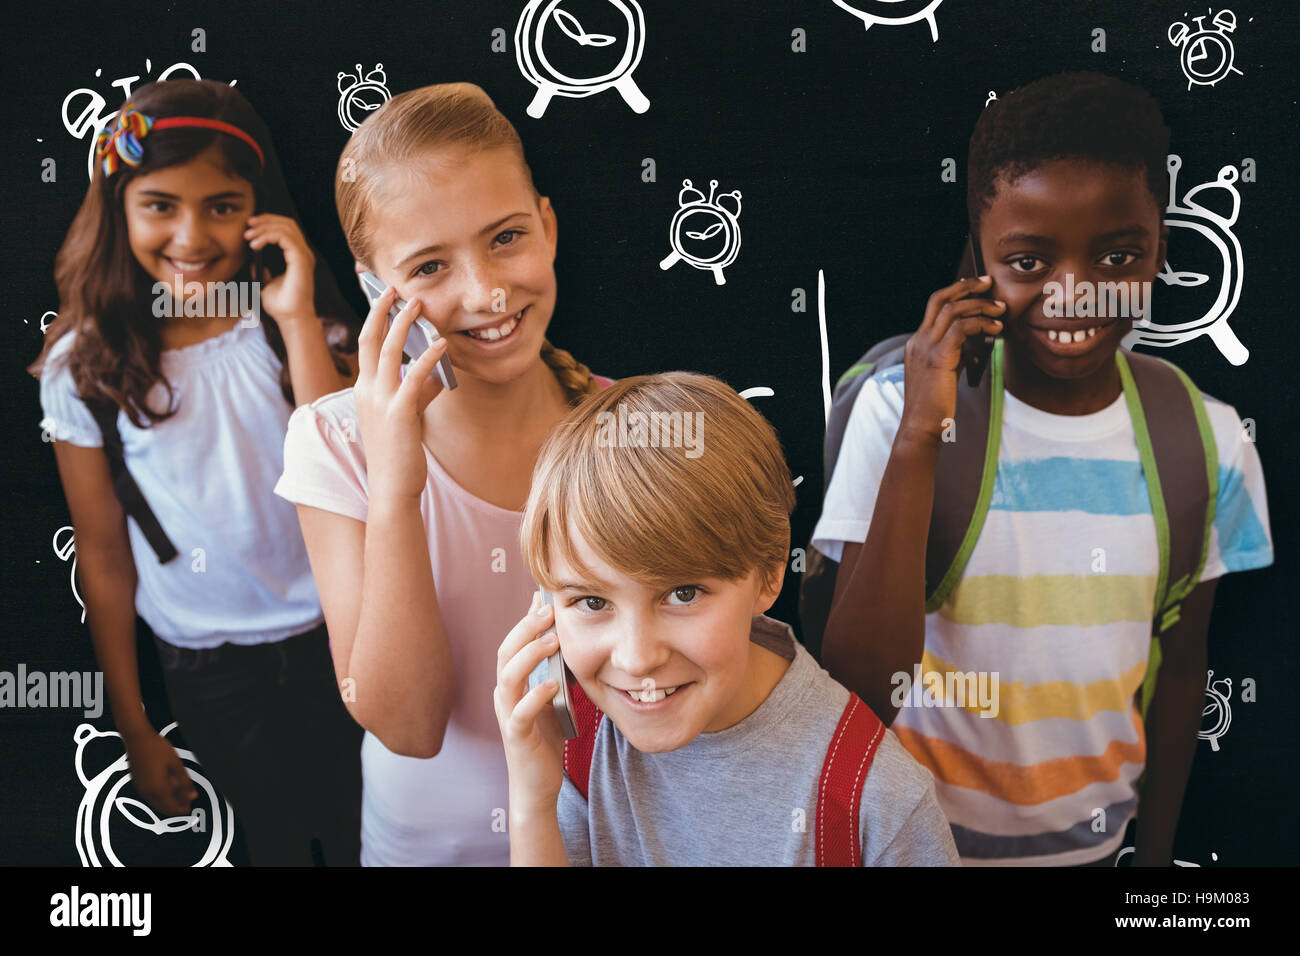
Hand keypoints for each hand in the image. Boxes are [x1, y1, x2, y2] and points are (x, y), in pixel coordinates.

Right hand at [123, 730, 197, 816]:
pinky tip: (167, 789)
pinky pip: (149, 796)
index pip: (171, 807)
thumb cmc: (156, 747)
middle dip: (175, 808)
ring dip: (167, 803)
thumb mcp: (176, 764)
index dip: (181, 809)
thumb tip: (192, 795)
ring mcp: (140, 787)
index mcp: (157, 788)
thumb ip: (185, 783)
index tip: (188, 808)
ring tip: (179, 795)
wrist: (138, 738)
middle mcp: (146, 791)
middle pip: (162, 808)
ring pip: (155, 803)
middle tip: (185, 803)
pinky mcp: (137, 783)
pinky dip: (159, 797)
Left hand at [245, 213, 316, 323]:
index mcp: (297, 257)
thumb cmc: (281, 305)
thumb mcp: (266, 284)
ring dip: (265, 228)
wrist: (290, 318)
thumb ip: (262, 270)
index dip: (269, 223)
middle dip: (266, 220)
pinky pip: (284, 238)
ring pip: (286, 228)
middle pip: (287, 224)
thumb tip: (253, 261)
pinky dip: (268, 236)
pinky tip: (255, 244)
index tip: (250, 226)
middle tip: (248, 224)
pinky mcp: (301, 260)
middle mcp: (303, 254)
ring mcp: (303, 256)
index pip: (287, 229)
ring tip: (248, 235)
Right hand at [353, 283, 448, 501]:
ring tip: (419, 304)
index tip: (384, 297)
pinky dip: (429, 358)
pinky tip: (443, 344)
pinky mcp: (399, 413)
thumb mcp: (407, 416)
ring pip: (390, 352)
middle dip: (382, 310)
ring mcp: (380, 401)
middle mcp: (366, 391)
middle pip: (370, 339)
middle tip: (396, 288)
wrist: (392, 487)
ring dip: (404, 324)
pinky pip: (414, 378)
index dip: (373, 318)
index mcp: (364, 389)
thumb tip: (436, 374)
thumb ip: (419, 392)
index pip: (366, 345)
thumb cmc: (400, 453)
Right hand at [494, 592, 565, 810]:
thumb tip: (558, 638)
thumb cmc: (543, 738)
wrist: (536, 783)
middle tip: (549, 611)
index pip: (512, 643)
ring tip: (552, 641)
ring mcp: (507, 715)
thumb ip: (549, 669)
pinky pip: (520, 713)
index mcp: (510, 684)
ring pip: (508, 677)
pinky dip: (534, 696)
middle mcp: (504, 696)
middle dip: (526, 629)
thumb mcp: (547, 696)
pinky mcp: (517, 737)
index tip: (543, 598)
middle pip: (505, 653)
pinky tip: (551, 684)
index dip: (525, 620)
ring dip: (529, 656)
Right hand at [898, 275, 1005, 443]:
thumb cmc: (935, 405)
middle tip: (989, 283)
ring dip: (980, 306)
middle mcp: (919, 340)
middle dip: (966, 286)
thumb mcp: (943, 373)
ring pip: (953, 310)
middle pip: (940, 298)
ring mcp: (926, 348)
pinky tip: (996, 329)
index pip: (935, 306)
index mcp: (918, 343)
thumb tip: (975, 343)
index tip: (977, 287)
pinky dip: (981, 324)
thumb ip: (954, 354)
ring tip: (1000, 310)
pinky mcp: (938, 358)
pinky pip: (961, 329)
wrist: (921, 426)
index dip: (957, 292)